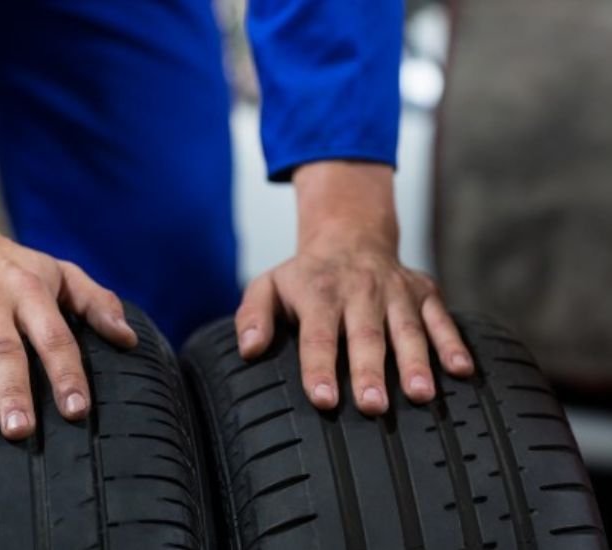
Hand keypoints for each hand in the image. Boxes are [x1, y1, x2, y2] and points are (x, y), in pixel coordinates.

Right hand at [0, 120, 136, 438]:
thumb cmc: (10, 265)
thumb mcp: (57, 272)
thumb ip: (95, 302)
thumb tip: (129, 339)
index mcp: (30, 290)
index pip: (54, 337)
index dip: (66, 373)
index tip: (77, 410)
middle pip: (6, 348)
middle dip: (15, 389)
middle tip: (22, 430)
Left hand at [234, 161, 473, 414]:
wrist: (350, 234)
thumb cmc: (305, 276)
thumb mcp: (268, 286)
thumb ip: (253, 316)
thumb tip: (249, 350)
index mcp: (319, 294)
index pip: (317, 336)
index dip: (319, 368)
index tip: (323, 399)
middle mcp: (359, 292)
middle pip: (365, 336)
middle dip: (370, 372)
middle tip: (373, 406)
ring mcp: (395, 292)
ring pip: (407, 329)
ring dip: (416, 362)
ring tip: (421, 395)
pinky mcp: (424, 293)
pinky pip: (441, 319)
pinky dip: (453, 343)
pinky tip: (462, 371)